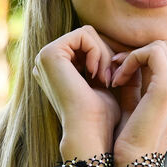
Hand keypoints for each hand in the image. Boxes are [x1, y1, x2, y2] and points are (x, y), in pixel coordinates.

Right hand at [32, 26, 121, 159]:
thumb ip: (105, 64)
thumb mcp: (104, 83)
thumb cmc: (101, 116)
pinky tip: (95, 76)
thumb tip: (123, 49)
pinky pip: (84, 34)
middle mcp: (46, 61)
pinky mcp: (49, 53)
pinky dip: (97, 53)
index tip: (108, 82)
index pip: (88, 43)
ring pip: (87, 34)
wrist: (91, 132)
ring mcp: (44, 56)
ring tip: (103, 80)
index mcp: (55, 68)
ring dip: (103, 56)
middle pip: (88, 36)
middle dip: (105, 56)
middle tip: (107, 81)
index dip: (105, 59)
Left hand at [109, 40, 166, 166]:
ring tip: (116, 77)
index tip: (119, 73)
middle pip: (164, 48)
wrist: (134, 165)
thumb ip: (137, 82)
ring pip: (159, 46)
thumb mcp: (136, 104)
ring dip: (133, 56)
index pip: (166, 57)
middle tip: (115, 71)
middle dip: (136, 54)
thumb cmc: (131, 140)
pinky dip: (131, 60)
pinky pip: (151, 53)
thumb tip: (128, 59)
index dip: (140, 58)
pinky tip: (117, 79)